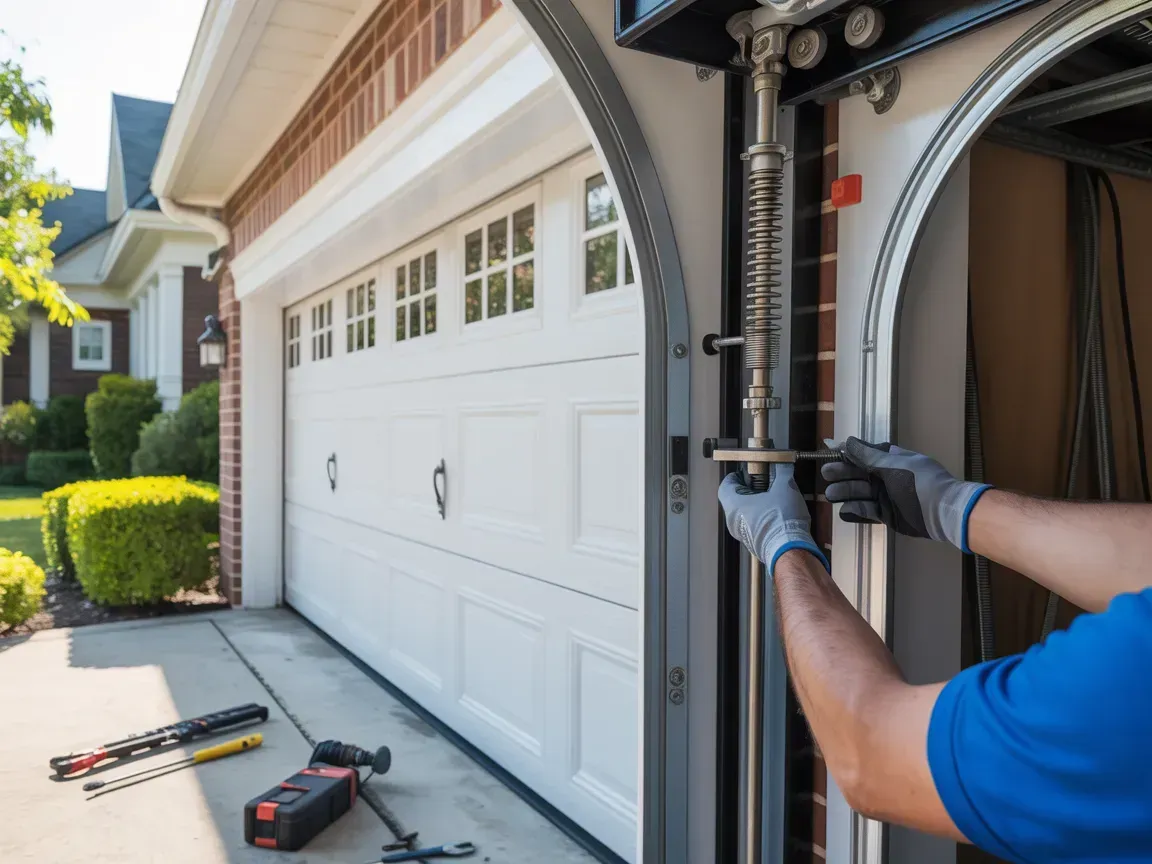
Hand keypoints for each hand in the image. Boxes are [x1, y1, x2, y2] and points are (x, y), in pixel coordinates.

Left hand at [718, 464, 829, 575]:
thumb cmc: (782, 522)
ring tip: (773, 497)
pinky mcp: (754, 542)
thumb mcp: (785, 487)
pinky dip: (761, 517)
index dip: (735, 476)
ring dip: (757, 504)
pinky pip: (753, 525)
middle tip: (763, 482)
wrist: (791, 550)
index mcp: (734, 505)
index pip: (725, 485)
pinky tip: (777, 513)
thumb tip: (782, 464)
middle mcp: (734, 521)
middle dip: (749, 489)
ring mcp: (743, 534)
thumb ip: (782, 471)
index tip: (745, 472)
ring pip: (744, 513)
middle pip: (735, 499)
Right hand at [821, 437, 991, 552]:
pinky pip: (867, 511)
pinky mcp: (887, 515)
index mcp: (891, 461)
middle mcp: (887, 477)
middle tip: (826, 474)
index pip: (865, 454)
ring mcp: (886, 497)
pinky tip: (843, 511)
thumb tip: (847, 441)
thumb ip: (869, 456)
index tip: (829, 451)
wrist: (942, 511)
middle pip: (859, 474)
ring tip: (830, 495)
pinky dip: (855, 511)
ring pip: (860, 493)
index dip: (847, 453)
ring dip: (845, 493)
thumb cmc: (920, 482)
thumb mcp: (894, 465)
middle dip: (842, 474)